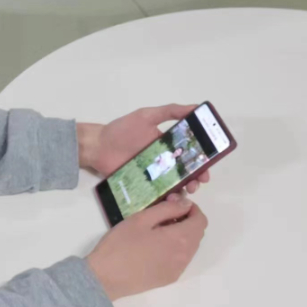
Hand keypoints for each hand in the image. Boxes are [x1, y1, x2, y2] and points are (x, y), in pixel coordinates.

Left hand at [77, 104, 210, 192]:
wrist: (98, 146)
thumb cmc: (122, 129)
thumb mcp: (147, 116)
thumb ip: (170, 111)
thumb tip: (195, 107)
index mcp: (168, 145)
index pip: (190, 154)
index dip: (202, 161)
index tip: (208, 167)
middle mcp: (164, 162)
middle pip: (186, 173)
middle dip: (197, 178)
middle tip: (198, 182)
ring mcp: (154, 176)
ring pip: (175, 185)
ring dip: (185, 190)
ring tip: (186, 191)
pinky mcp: (143, 187)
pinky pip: (159, 195)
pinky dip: (167, 199)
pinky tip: (170, 199)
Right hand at [86, 196, 207, 300]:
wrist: (106, 278)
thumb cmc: (121, 244)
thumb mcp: (142, 219)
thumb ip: (168, 209)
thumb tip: (186, 204)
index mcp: (180, 238)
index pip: (200, 220)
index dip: (191, 209)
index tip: (173, 204)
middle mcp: (185, 256)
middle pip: (197, 233)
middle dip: (186, 220)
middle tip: (162, 215)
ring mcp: (178, 269)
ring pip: (190, 247)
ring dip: (181, 235)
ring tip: (157, 231)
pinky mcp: (169, 278)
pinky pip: (181, 259)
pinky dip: (175, 248)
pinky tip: (155, 247)